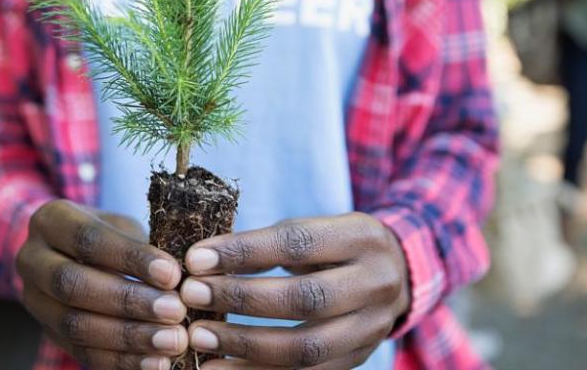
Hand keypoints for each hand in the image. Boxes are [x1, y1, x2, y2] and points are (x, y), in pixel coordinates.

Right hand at [17, 200, 188, 369]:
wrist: (73, 254)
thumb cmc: (109, 235)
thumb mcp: (121, 225)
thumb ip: (143, 246)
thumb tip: (182, 277)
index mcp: (50, 221)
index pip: (87, 239)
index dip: (130, 258)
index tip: (172, 274)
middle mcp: (32, 260)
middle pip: (73, 284)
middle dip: (128, 301)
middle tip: (175, 311)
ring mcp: (35, 301)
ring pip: (75, 325)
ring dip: (128, 337)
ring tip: (172, 341)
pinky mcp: (48, 334)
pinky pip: (82, 353)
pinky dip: (121, 361)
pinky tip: (155, 363)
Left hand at [179, 213, 409, 369]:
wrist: (395, 275)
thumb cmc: (334, 247)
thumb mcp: (313, 230)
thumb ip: (266, 245)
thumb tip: (200, 262)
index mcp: (360, 238)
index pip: (297, 244)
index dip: (242, 252)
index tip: (195, 259)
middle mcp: (374, 285)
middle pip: (304, 299)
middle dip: (240, 299)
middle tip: (192, 296)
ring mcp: (370, 329)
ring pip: (305, 348)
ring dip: (243, 345)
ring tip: (197, 337)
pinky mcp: (357, 361)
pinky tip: (218, 369)